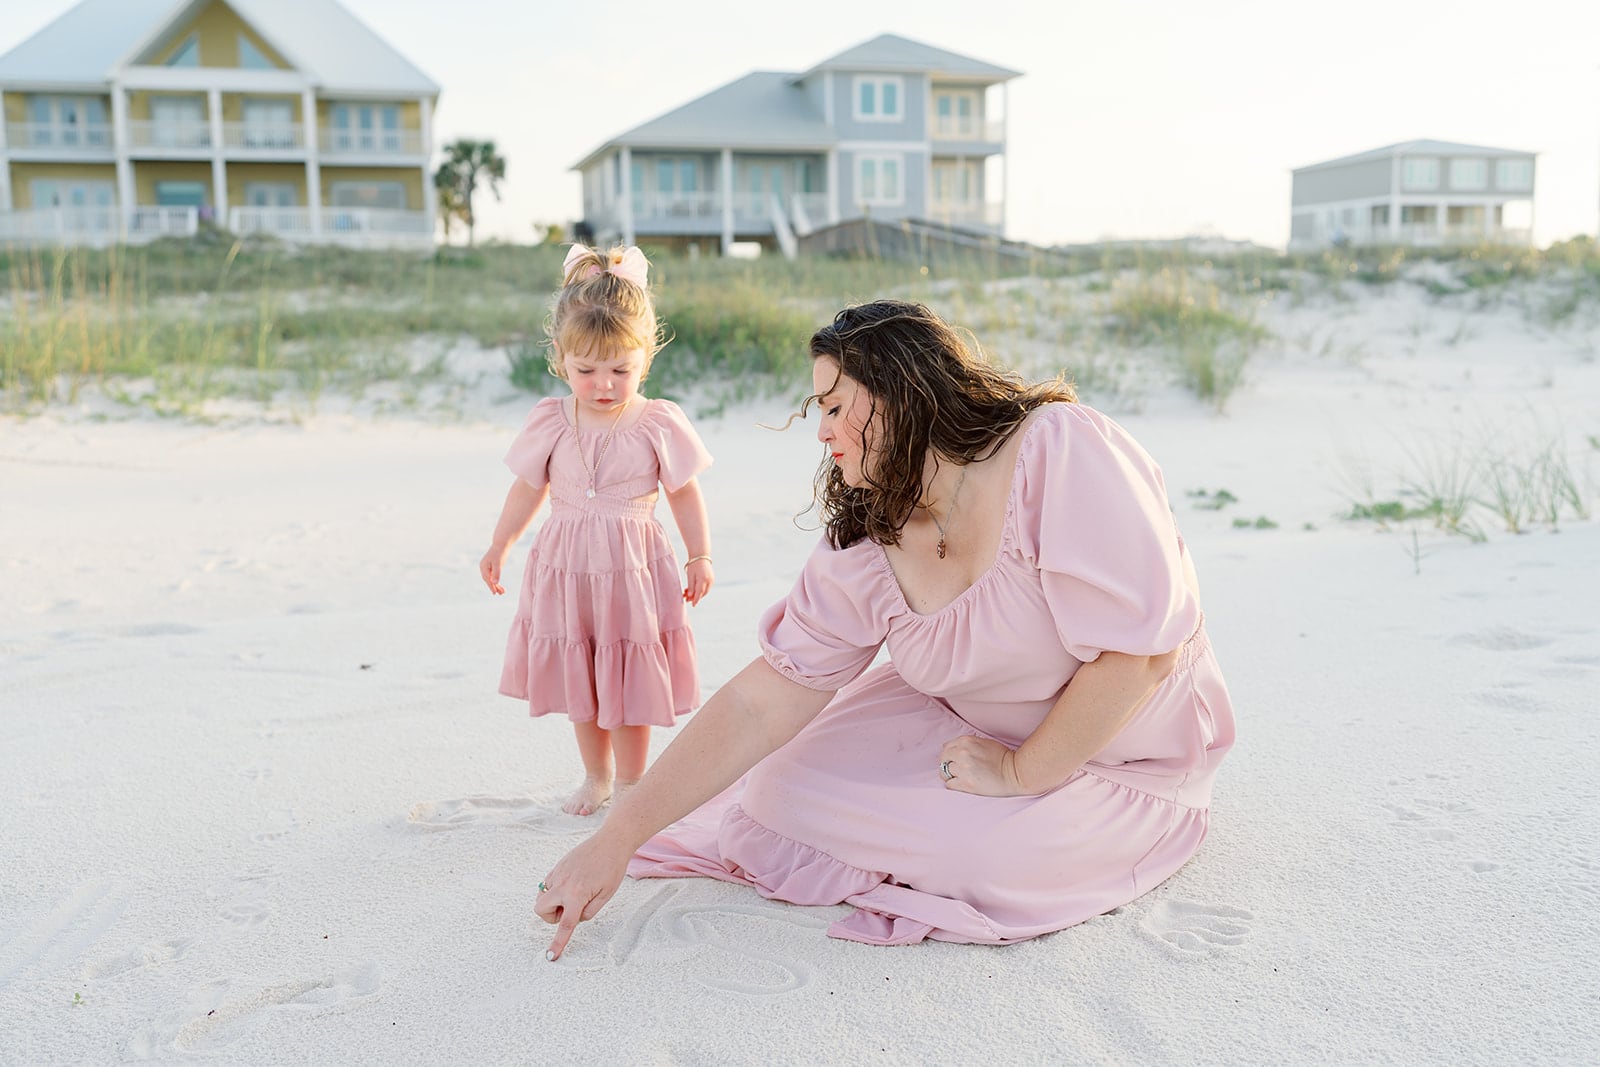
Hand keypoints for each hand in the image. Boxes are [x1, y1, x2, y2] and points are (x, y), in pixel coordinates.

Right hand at [480, 546, 508, 594]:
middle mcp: (483, 567)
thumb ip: (496, 573)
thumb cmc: (499, 553)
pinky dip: (497, 581)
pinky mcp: (491, 567)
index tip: (495, 592)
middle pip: (488, 580)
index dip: (491, 586)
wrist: (501, 544)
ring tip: (502, 592)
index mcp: (483, 566)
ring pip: (491, 579)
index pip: (487, 578)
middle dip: (494, 587)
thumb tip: (495, 582)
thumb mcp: (498, 563)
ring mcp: (487, 568)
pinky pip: (493, 576)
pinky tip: (500, 586)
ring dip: (496, 585)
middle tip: (500, 593)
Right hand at [535, 832, 631, 959]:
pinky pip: (547, 885)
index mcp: (577, 894)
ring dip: (554, 902)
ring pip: (542, 897)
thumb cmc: (612, 868)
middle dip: (551, 915)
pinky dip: (556, 890)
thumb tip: (575, 918)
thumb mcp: (606, 896)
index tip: (550, 956)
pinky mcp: (556, 867)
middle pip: (541, 910)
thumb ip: (589, 912)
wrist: (610, 842)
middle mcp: (563, 884)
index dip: (558, 943)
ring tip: (575, 894)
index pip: (565, 925)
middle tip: (571, 908)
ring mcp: (557, 874)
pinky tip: (573, 883)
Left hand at [682, 559, 713, 605]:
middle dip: (695, 597)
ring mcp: (711, 580)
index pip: (699, 593)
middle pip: (702, 593)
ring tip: (688, 592)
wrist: (701, 555)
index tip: (692, 605)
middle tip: (686, 598)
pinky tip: (694, 588)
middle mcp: (709, 581)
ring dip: (697, 593)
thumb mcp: (690, 575)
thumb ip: (691, 587)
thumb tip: (690, 596)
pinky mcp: (711, 579)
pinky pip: (706, 587)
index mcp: (703, 580)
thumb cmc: (694, 564)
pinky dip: (700, 589)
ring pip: (704, 591)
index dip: (695, 600)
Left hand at [938, 735, 1027, 796]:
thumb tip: (948, 748)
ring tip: (962, 777)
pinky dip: (954, 785)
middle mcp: (962, 753)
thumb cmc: (1002, 757)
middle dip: (947, 764)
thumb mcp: (984, 742)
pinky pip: (949, 784)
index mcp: (966, 741)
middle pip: (942, 759)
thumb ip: (966, 744)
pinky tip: (964, 784)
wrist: (1016, 773)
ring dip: (951, 775)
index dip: (949, 755)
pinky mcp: (966, 784)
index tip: (955, 760)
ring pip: (944, 773)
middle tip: (957, 770)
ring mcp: (964, 769)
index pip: (946, 747)